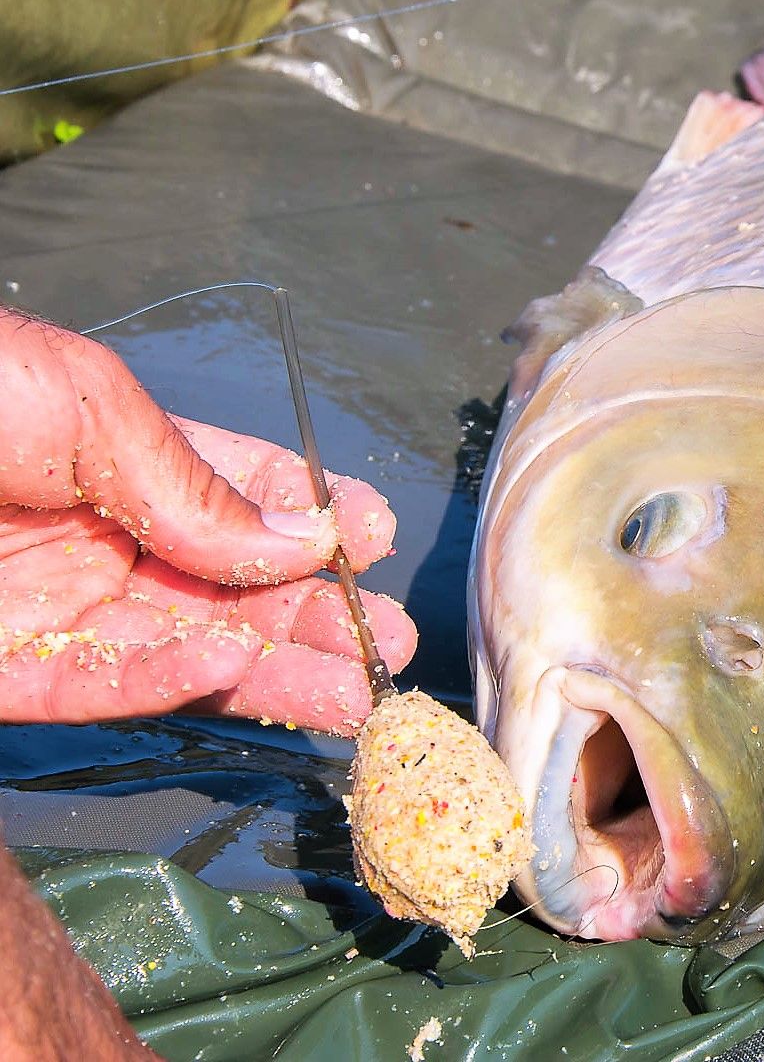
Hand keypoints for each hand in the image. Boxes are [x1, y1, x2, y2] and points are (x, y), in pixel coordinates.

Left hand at [0, 308, 416, 733]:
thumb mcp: (89, 407)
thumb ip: (199, 485)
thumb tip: (315, 534)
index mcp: (115, 454)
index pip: (238, 491)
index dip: (311, 514)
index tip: (374, 535)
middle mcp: (96, 535)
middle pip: (228, 586)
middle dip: (313, 613)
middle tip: (387, 641)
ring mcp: (50, 608)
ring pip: (184, 648)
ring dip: (271, 670)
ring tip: (357, 692)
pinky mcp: (2, 673)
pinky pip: (96, 688)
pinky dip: (168, 686)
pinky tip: (234, 675)